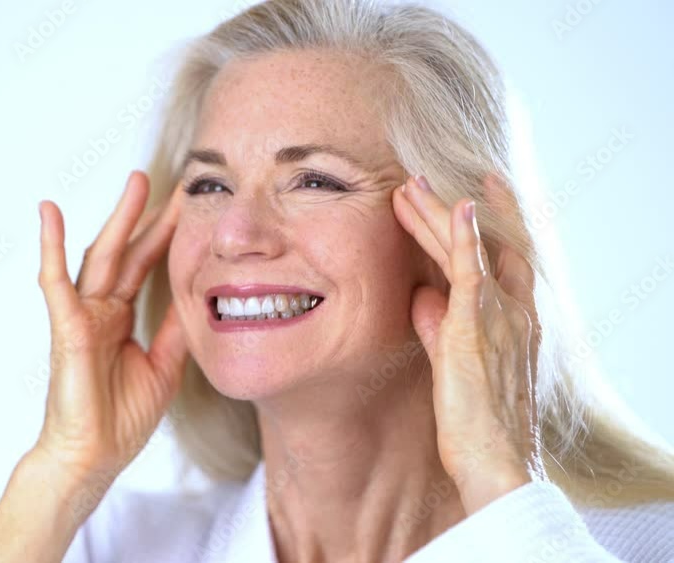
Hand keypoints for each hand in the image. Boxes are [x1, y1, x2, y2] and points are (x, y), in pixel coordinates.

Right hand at [35, 170, 186, 489]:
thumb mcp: (164, 366)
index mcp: (120, 318)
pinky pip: (56, 282)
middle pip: (127, 252)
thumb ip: (176, 331)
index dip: (167, 237)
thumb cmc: (120, 418)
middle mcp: (100, 310)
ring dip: (117, 219)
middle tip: (176, 183)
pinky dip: (51, 246)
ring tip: (137, 183)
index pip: (146, 266)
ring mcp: (82, 315)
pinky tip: (50, 213)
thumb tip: (200, 299)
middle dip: (150, 216)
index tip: (191, 207)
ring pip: (100, 256)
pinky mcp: (66, 327)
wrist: (93, 457)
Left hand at [392, 174, 546, 513]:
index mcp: (514, 321)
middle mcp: (515, 311)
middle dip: (450, 209)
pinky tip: (457, 206)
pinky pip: (472, 271)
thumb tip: (421, 296)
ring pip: (467, 250)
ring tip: (409, 184)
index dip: (488, 222)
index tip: (472, 190)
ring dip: (438, 212)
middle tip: (421, 178)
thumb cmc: (476, 422)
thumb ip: (437, 326)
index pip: (503, 258)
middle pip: (483, 244)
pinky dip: (464, 236)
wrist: (495, 463)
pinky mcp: (477, 328)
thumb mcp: (453, 362)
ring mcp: (500, 316)